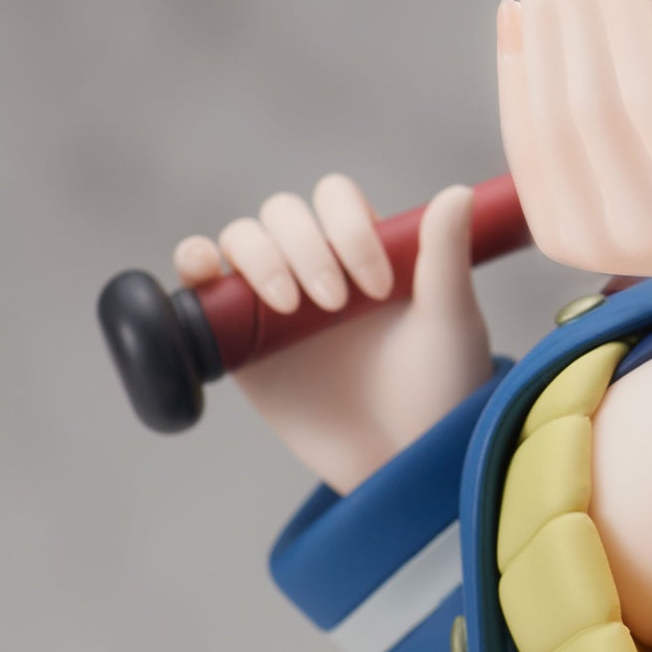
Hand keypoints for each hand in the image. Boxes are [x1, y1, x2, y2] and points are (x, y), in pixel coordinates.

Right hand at [173, 177, 491, 493]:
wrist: (403, 460)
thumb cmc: (439, 388)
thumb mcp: (449, 319)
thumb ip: (445, 254)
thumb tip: (458, 192)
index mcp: (366, 249)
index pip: (334, 198)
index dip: (347, 227)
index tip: (378, 285)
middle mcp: (316, 265)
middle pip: (282, 214)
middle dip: (304, 247)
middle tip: (334, 304)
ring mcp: (272, 302)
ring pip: (241, 239)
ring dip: (258, 257)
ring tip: (288, 306)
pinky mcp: (238, 343)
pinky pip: (200, 287)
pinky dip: (193, 262)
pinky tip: (205, 267)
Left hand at [499, 0, 651, 395]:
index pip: (645, 98)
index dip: (623, 13)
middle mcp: (639, 238)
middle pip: (585, 106)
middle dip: (570, 4)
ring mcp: (592, 245)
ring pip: (545, 123)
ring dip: (538, 30)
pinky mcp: (563, 236)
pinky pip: (527, 147)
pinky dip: (517, 77)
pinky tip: (517, 12)